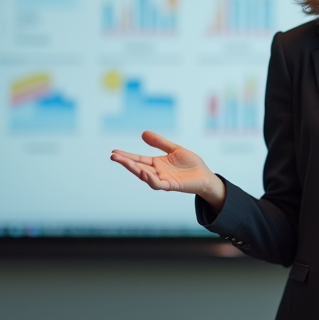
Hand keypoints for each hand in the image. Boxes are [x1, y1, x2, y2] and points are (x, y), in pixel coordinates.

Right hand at [111, 131, 225, 206]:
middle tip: (113, 156)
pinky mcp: (171, 185)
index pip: (138, 159)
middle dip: (125, 162)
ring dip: (134, 169)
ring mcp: (163, 179)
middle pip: (137, 167)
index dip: (126, 156)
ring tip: (124, 162)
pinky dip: (151, 179)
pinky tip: (144, 172)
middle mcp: (157, 172)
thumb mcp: (174, 149)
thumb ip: (160, 143)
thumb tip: (143, 133)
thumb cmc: (191, 164)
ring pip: (144, 176)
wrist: (205, 176)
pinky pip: (158, 184)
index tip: (114, 152)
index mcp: (157, 164)